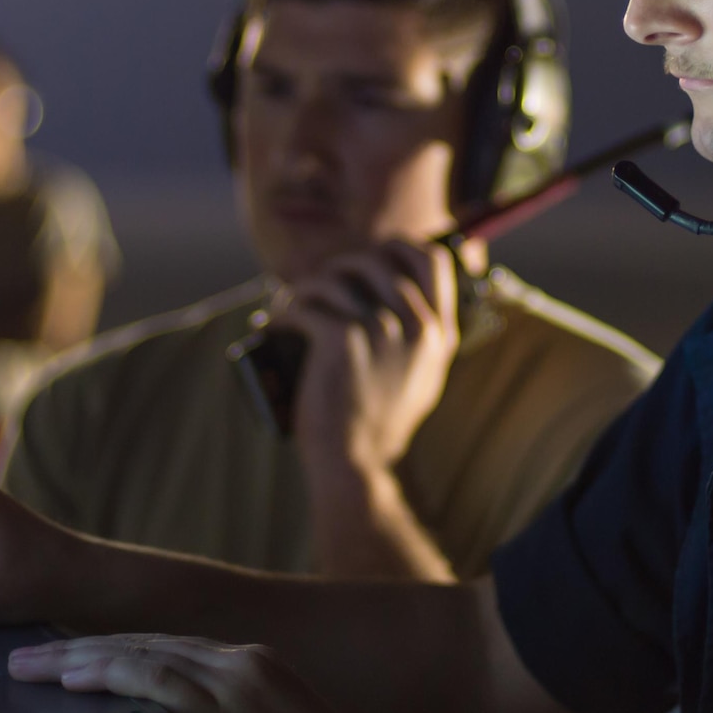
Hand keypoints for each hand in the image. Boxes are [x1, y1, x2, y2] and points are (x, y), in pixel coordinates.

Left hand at [272, 241, 460, 476]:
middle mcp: (416, 326)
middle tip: (318, 290)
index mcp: (439, 332)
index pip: (432, 258)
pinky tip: (274, 327)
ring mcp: (381, 331)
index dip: (398, 248)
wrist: (358, 464)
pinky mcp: (342, 340)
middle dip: (339, 267)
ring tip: (291, 308)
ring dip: (305, 289)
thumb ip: (421, 334)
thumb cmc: (380, 422)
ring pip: (334, 277)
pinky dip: (283, 312)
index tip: (371, 260)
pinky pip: (306, 302)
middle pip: (375, 259)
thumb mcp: (421, 375)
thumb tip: (398, 289)